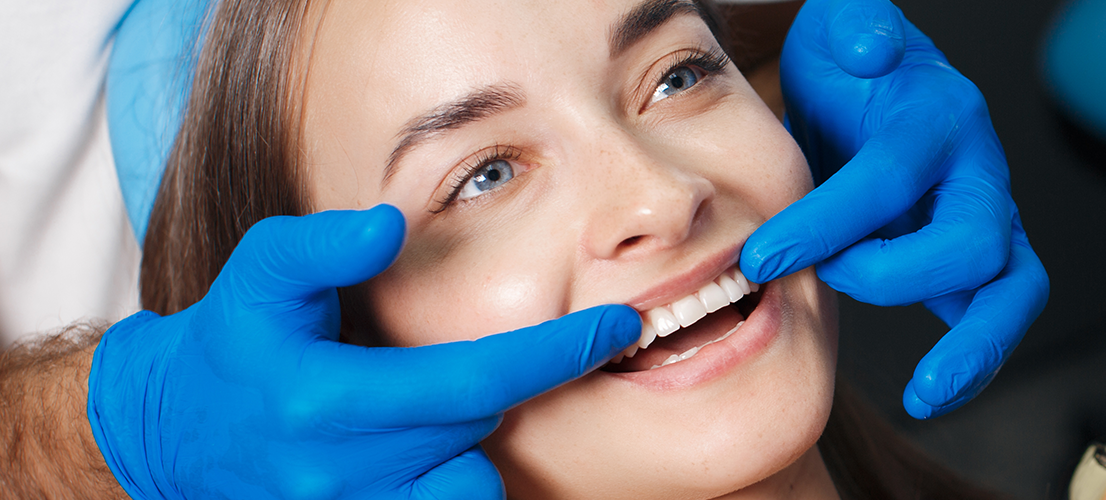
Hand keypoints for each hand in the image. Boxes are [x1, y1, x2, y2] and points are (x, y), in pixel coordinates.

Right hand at [88, 206, 642, 498]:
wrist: (168, 433)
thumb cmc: (233, 341)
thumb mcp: (259, 273)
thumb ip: (321, 244)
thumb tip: (390, 223)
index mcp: (326, 402)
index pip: (475, 384)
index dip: (556, 356)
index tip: (620, 328)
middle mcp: (339, 476)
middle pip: (476, 433)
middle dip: (483, 394)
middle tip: (439, 370)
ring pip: (466, 490)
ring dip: (462, 451)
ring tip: (419, 422)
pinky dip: (443, 483)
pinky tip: (417, 456)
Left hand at [743, 0, 1048, 418]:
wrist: (876, 89)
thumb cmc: (853, 65)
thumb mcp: (843, 26)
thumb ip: (856, 23)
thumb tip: (868, 50)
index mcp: (940, 116)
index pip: (890, 176)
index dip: (826, 220)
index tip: (760, 256)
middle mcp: (978, 171)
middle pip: (972, 239)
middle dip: (893, 277)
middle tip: (824, 284)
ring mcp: (988, 220)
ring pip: (1013, 288)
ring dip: (974, 346)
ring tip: (927, 393)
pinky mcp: (982, 263)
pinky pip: (997, 316)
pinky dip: (973, 361)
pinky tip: (933, 394)